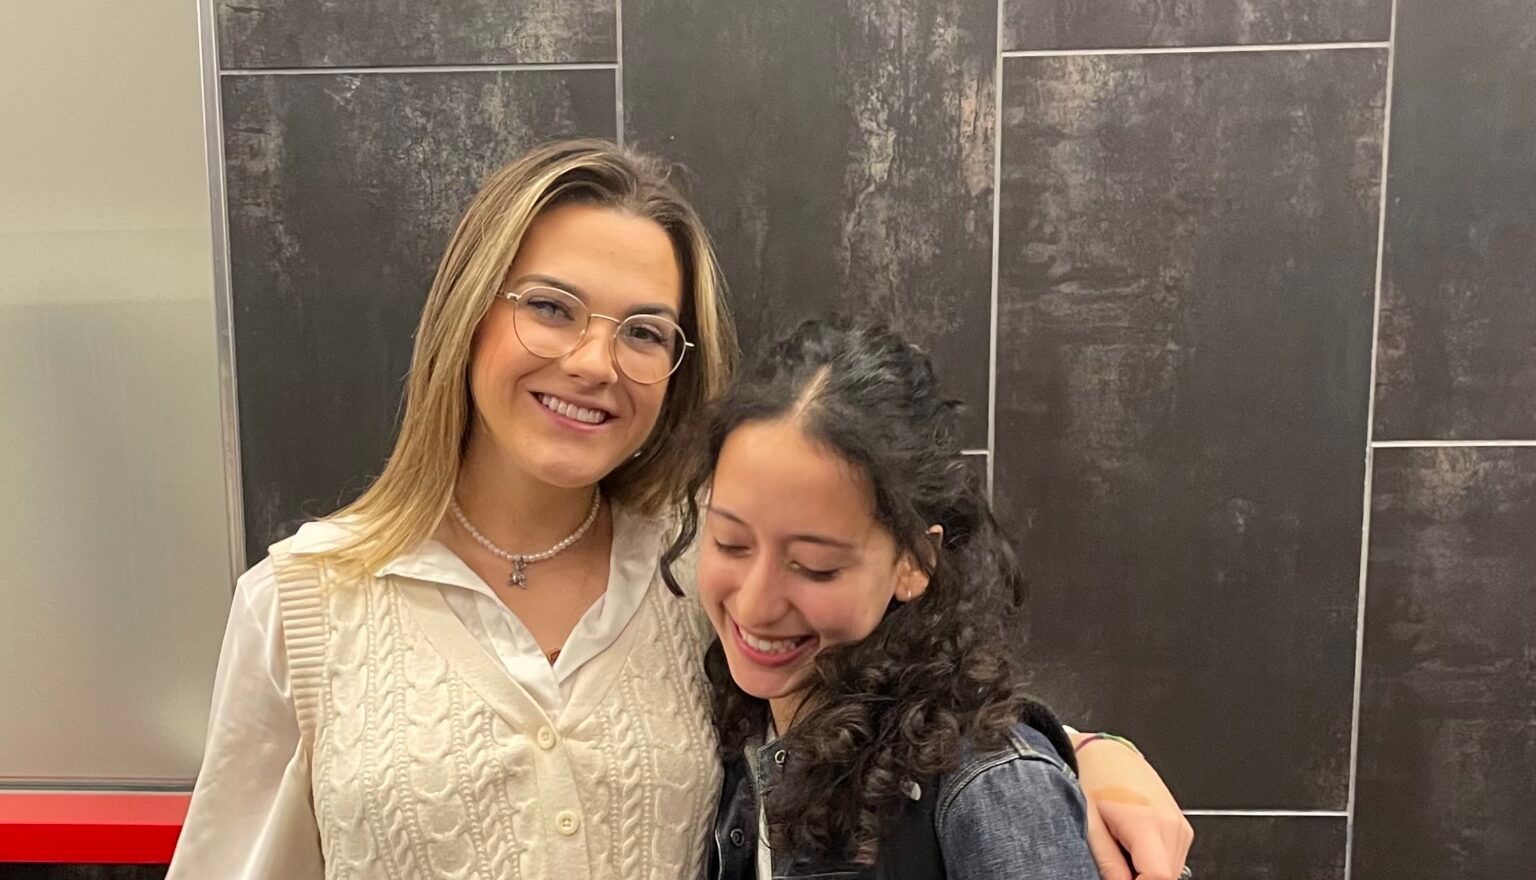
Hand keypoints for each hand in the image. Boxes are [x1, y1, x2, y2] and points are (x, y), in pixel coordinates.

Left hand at [1073, 734, 1192, 879]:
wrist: (1107, 754)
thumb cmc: (1095, 780)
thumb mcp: (1090, 826)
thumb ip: (1109, 864)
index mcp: (1147, 823)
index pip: (1160, 877)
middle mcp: (1171, 824)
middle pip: (1167, 877)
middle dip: (1141, 879)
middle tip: (1116, 866)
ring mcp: (1180, 826)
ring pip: (1171, 871)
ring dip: (1147, 871)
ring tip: (1121, 849)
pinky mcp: (1182, 828)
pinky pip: (1172, 859)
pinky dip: (1153, 862)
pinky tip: (1132, 845)